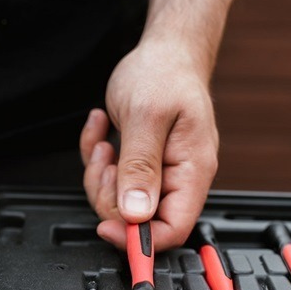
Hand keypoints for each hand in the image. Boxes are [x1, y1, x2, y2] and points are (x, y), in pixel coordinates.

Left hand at [80, 38, 218, 251]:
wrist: (165, 52)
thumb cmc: (164, 74)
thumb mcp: (146, 117)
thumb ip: (140, 167)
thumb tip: (137, 214)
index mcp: (192, 172)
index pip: (174, 229)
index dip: (140, 237)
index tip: (109, 227)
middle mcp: (179, 178)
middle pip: (141, 220)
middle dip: (110, 196)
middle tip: (106, 162)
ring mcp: (161, 174)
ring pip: (121, 203)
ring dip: (101, 175)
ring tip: (105, 142)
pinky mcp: (143, 166)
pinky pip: (113, 181)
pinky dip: (98, 158)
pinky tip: (102, 131)